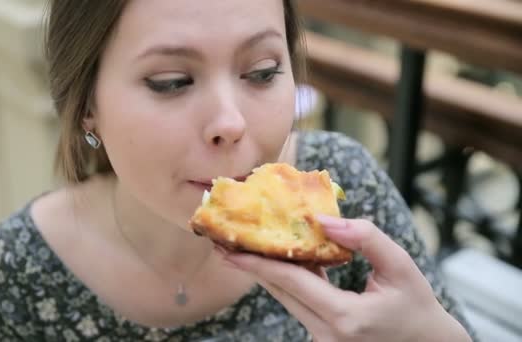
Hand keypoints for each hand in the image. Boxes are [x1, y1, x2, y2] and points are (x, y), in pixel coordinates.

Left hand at [219, 215, 470, 341]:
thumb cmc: (417, 307)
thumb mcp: (401, 267)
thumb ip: (366, 239)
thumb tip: (323, 219)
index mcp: (345, 318)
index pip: (292, 283)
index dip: (258, 263)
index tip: (229, 248)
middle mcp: (326, 334)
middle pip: (280, 291)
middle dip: (251, 265)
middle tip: (223, 241)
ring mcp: (322, 340)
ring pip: (286, 298)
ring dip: (265, 272)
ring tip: (240, 247)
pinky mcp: (322, 338)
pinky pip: (297, 304)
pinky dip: (287, 281)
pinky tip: (277, 259)